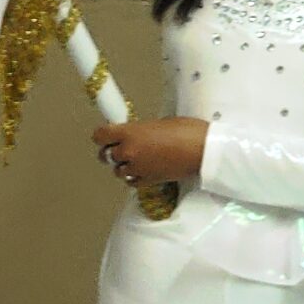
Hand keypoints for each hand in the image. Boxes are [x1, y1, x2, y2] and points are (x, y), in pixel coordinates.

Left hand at [93, 118, 207, 185]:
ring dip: (124, 164)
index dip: (103, 135)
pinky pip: (131, 181)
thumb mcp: (160, 122)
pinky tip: (144, 169)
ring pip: (117, 170)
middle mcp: (129, 151)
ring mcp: (137, 168)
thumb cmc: (188, 132)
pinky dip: (134, 176)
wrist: (203, 151)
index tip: (106, 134)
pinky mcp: (147, 181)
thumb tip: (135, 133)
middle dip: (112, 150)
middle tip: (121, 146)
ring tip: (137, 158)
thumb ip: (141, 129)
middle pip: (105, 155)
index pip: (100, 136)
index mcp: (130, 132)